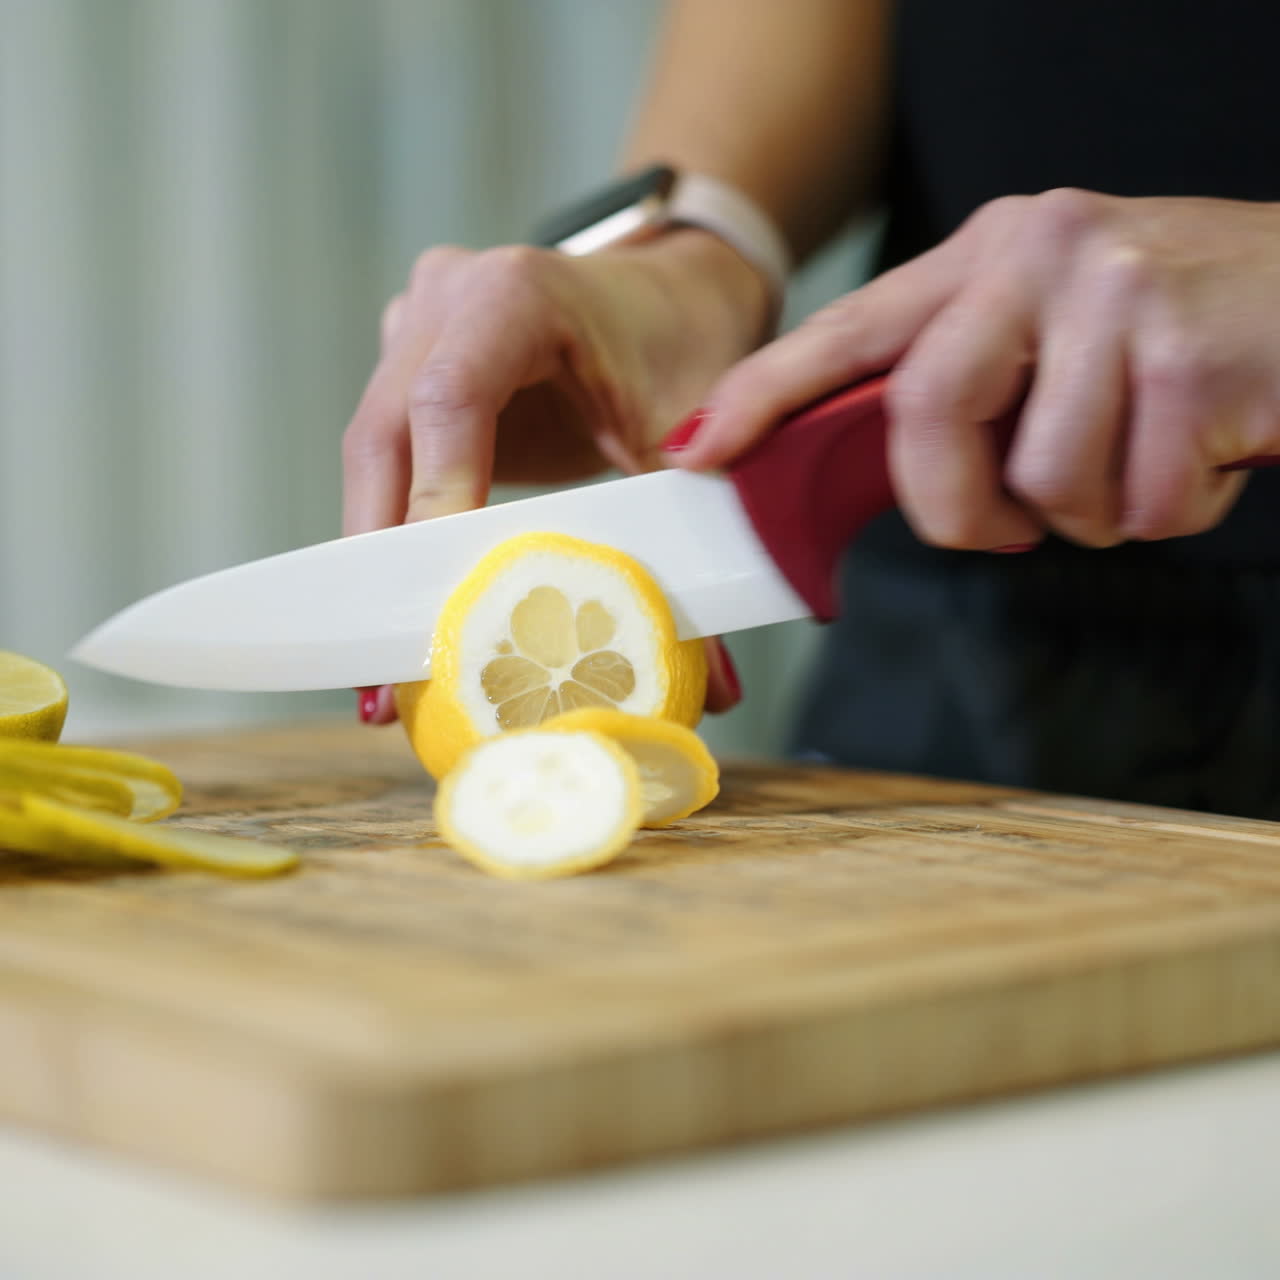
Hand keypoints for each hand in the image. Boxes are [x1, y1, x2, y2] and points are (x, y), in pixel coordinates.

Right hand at [342, 230, 771, 721]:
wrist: (674, 293)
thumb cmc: (683, 345)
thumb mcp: (687, 433)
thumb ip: (685, 536)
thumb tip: (714, 682)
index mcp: (514, 295)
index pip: (448, 401)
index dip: (433, 501)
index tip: (438, 599)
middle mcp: (446, 300)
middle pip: (385, 438)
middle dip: (381, 561)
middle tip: (383, 674)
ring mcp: (415, 328)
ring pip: (371, 456)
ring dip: (373, 559)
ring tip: (379, 668)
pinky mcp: (408, 367)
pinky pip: (385, 457)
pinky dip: (391, 532)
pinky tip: (397, 607)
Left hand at [672, 190, 1279, 550]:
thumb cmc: (1184, 332)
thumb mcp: (1059, 329)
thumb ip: (970, 384)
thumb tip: (891, 482)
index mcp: (993, 252)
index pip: (851, 329)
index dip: (763, 394)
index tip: (700, 451)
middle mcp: (1043, 254)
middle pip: (925, 414)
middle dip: (957, 507)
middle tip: (1008, 524)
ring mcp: (1119, 297)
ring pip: (1042, 482)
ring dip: (1091, 511)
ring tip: (1146, 457)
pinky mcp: (1192, 358)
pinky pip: (1138, 503)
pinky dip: (1171, 512)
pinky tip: (1205, 455)